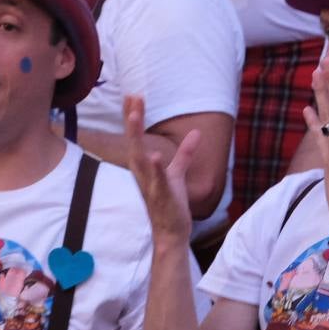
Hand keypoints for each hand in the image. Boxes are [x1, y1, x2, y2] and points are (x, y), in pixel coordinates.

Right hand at [125, 95, 196, 242]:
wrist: (171, 234)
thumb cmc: (171, 205)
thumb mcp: (178, 174)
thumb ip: (185, 153)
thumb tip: (196, 133)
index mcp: (144, 168)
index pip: (136, 138)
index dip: (134, 117)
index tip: (133, 95)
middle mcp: (142, 174)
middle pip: (133, 142)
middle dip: (131, 120)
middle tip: (132, 97)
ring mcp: (149, 185)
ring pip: (139, 158)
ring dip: (135, 137)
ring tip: (134, 115)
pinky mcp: (161, 197)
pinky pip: (156, 182)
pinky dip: (155, 169)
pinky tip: (154, 155)